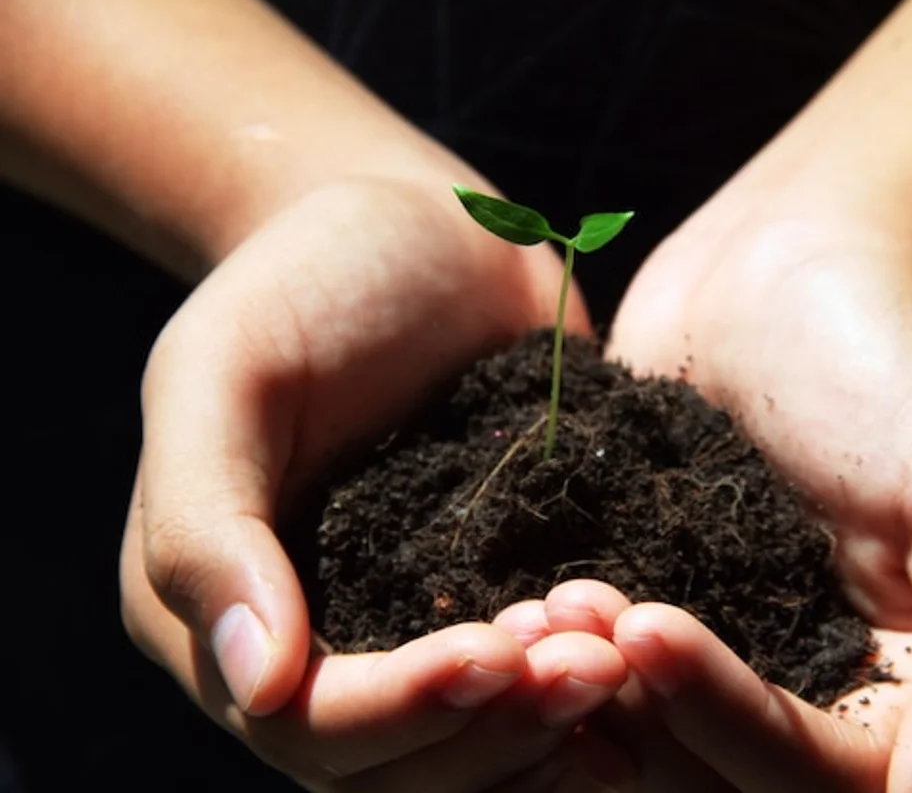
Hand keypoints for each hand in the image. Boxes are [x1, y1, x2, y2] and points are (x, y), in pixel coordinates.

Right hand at [119, 178, 629, 790]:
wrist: (416, 230)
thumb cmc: (301, 280)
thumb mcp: (222, 373)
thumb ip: (207, 526)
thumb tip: (256, 681)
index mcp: (226, 613)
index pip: (303, 723)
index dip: (395, 711)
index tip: (488, 654)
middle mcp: (321, 646)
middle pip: (401, 762)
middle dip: (494, 731)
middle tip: (589, 666)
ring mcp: (414, 626)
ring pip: (477, 743)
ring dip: (549, 725)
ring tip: (620, 660)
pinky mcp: (499, 591)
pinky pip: (537, 682)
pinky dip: (587, 694)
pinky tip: (645, 670)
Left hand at [579, 201, 911, 790]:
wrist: (798, 260)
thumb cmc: (903, 364)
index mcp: (903, 698)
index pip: (815, 780)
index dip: (728, 724)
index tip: (648, 625)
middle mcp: (811, 694)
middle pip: (713, 775)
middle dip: (638, 708)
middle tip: (565, 614)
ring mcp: (725, 649)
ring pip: (643, 734)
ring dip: (581, 693)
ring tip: (533, 608)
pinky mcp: (653, 597)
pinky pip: (599, 664)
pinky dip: (556, 654)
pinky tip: (515, 600)